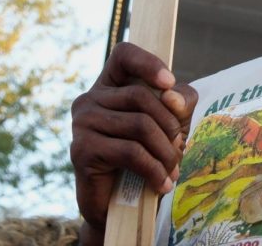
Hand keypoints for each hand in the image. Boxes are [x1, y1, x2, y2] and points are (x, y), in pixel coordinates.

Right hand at [70, 43, 197, 243]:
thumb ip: (179, 102)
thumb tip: (172, 98)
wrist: (117, 207)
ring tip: (174, 169)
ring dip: (165, 151)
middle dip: (169, 124)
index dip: (148, 62)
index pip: (124, 54)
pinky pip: (130, 151)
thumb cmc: (144, 157)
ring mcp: (82, 123)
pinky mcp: (82, 150)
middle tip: (180, 148)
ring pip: (139, 124)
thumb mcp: (170, 123)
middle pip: (140, 95)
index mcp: (108, 84)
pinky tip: (163, 183)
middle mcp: (90, 99)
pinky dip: (154, 169)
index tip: (169, 82)